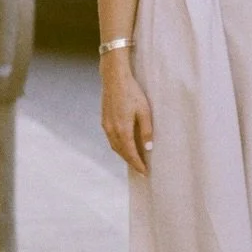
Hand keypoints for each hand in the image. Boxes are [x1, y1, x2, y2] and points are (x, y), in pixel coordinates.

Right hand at [100, 55, 152, 173]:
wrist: (114, 78)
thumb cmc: (132, 92)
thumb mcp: (144, 111)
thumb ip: (146, 131)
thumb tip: (148, 149)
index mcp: (123, 130)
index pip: (131, 153)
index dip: (138, 164)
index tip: (144, 173)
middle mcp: (112, 131)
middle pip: (121, 152)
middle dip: (131, 162)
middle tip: (141, 170)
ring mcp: (106, 126)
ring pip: (115, 146)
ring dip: (124, 155)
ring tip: (134, 161)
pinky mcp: (104, 121)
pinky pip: (111, 139)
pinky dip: (118, 146)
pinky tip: (124, 146)